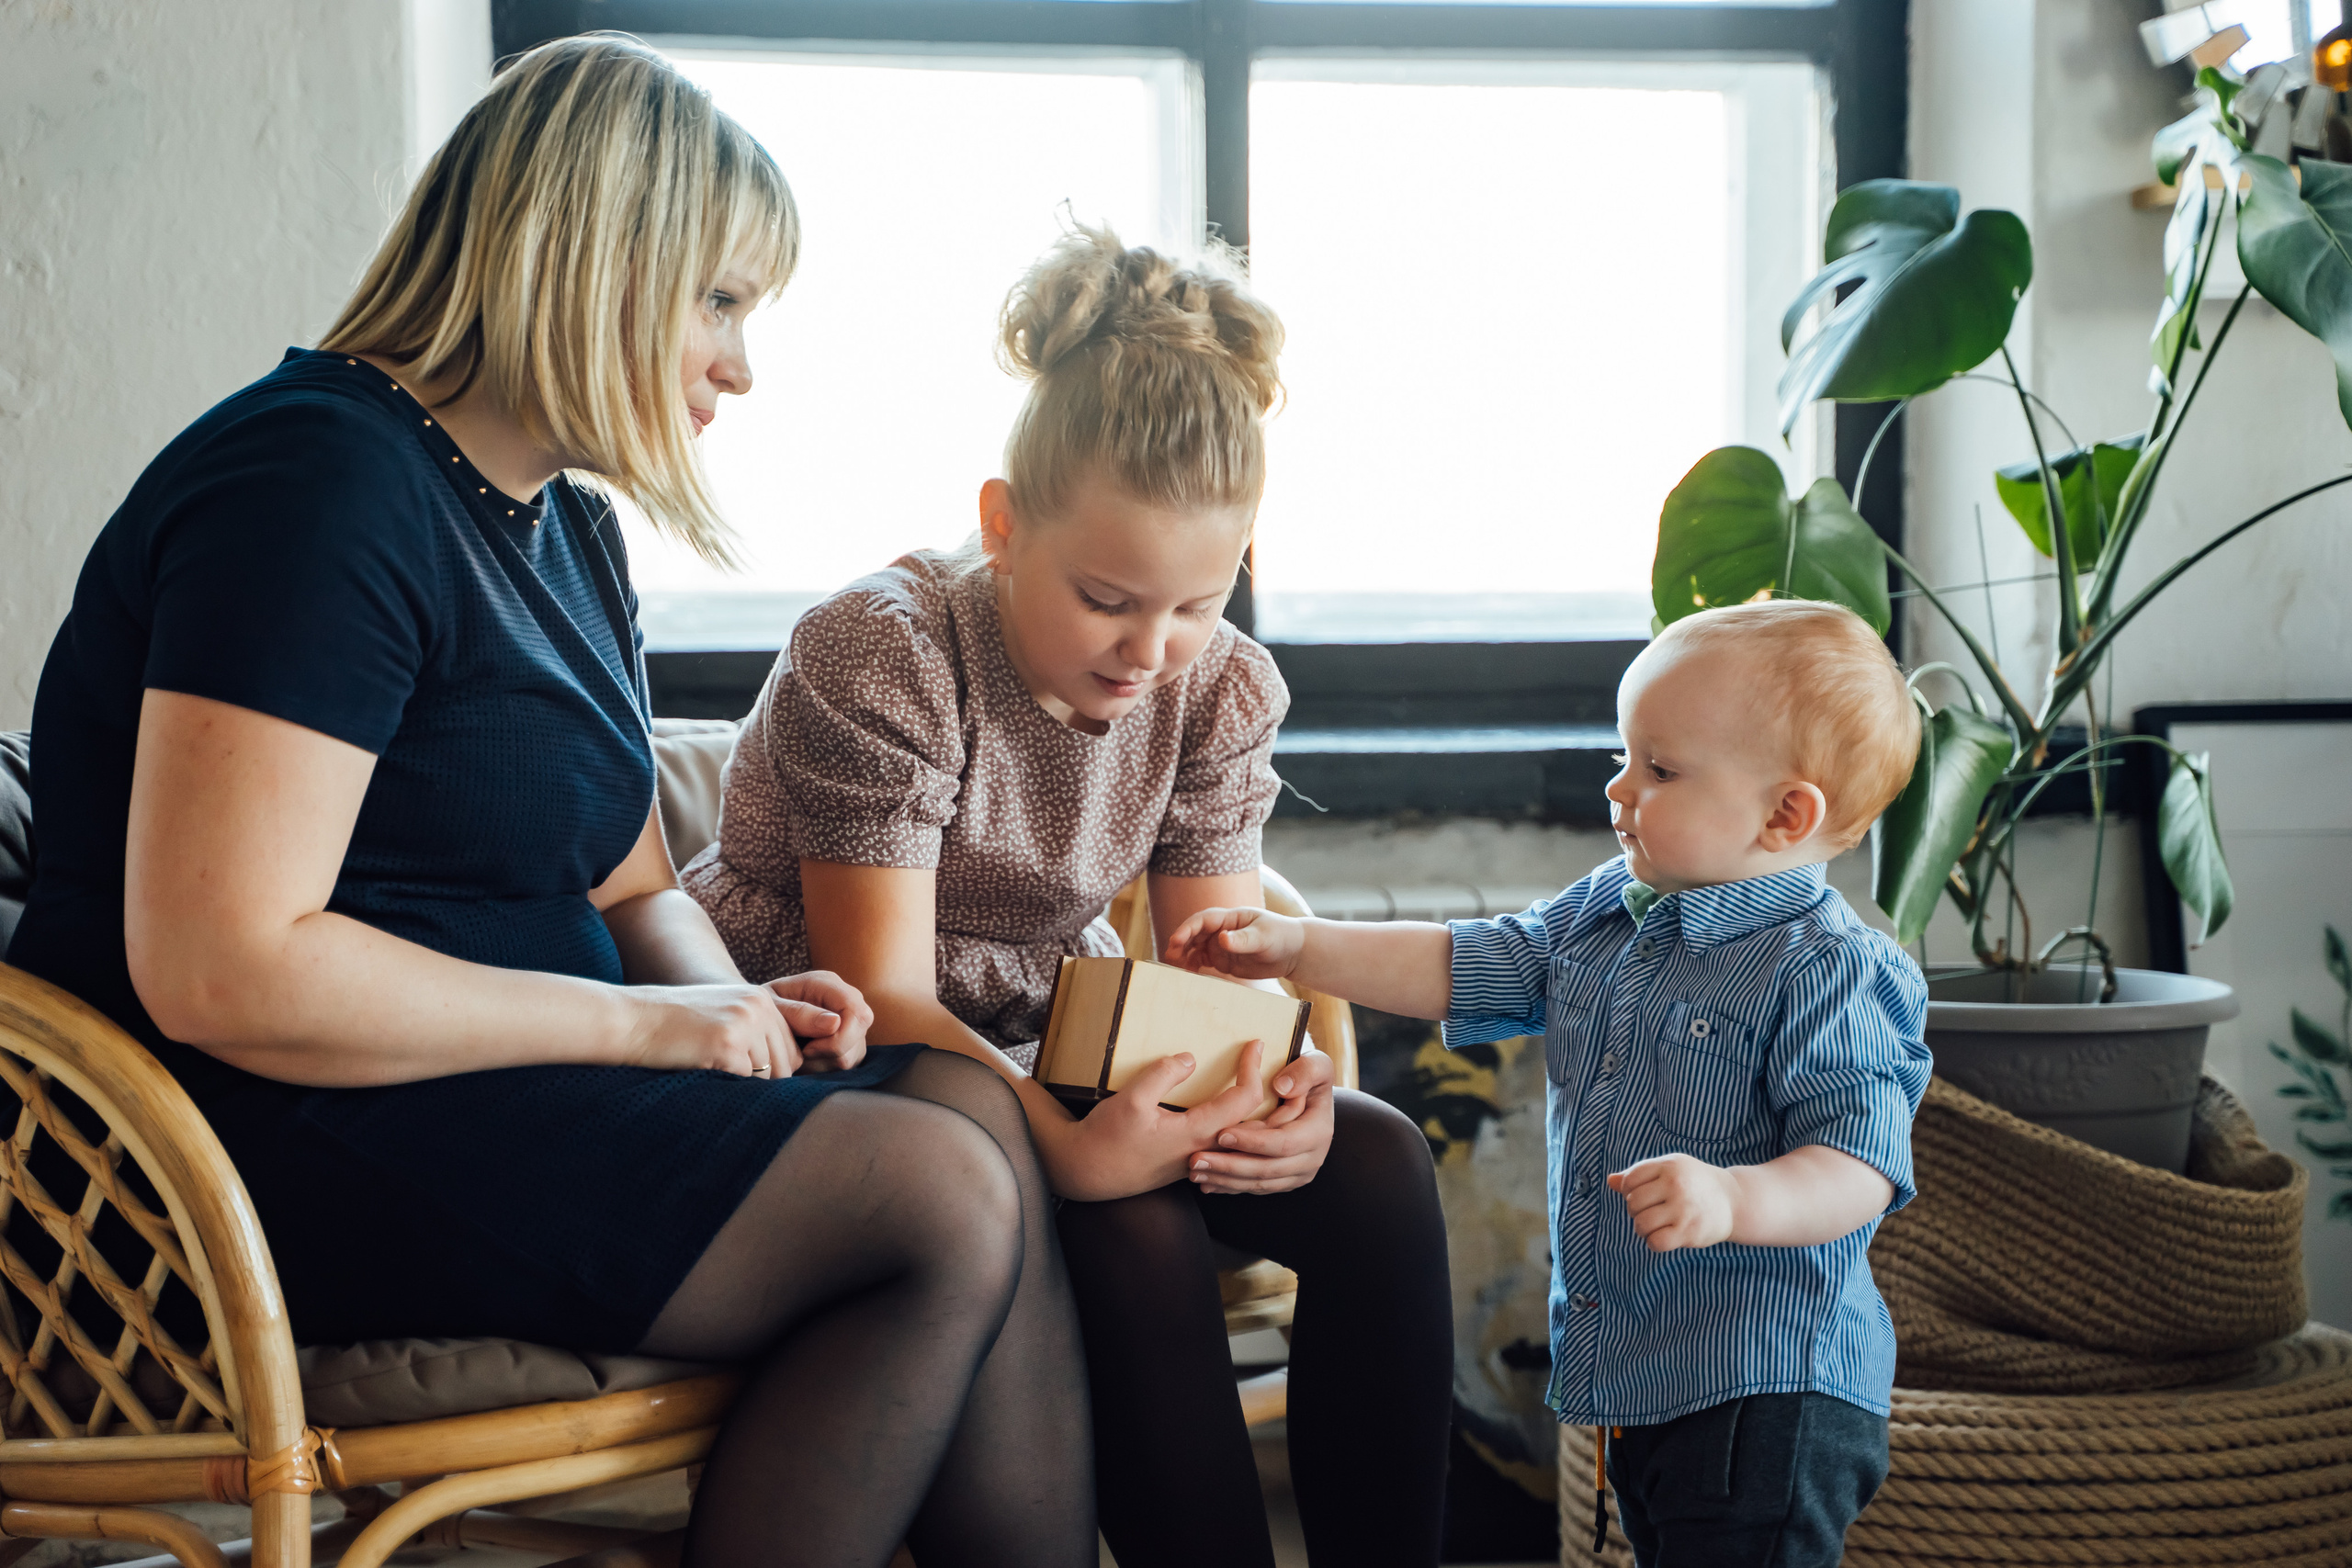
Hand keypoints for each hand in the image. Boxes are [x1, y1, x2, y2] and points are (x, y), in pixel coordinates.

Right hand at [624, 983, 801, 1077]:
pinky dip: (727, 1085)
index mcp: (762, 999)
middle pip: (786, 1066)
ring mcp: (745, 1024)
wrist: (634, 1020)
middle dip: (762, 1080)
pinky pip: (745, 1082)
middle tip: (725, 1072)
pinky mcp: (728, 1045)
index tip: (743, 1071)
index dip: (772, 1069)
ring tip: (710, 1065)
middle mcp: (759, 1007)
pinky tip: (703, 1069)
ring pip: (766, 1076)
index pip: (792, 1050)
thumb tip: (791, 1068)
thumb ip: (759, 1031)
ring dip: (741, 1083)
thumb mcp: (725, 1014)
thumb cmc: (676, 1024)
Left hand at [767, 970, 872, 1072]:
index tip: (807, 1049)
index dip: (838, 1038)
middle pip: (858, 1036)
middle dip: (829, 1053)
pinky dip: (824, 1068)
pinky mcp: (849, 1043)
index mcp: (828, 984)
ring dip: (823, 1063)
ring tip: (798, 1053)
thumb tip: (835, 1023)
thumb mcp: (771, 1007)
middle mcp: (846, 1001)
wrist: (753, 1016)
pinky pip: (846, 1065)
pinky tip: (805, 1058)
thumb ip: (800, 1013)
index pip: (856, 1012)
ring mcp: (850, 1023)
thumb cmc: (759, 1008)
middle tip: (800, 1052)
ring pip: (852, 1056)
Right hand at [1034, 1045, 1276, 1201]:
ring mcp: (1196, 1159)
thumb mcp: (1131, 1100)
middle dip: (1266, 1093)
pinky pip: (1223, 1143)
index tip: (1254, 1045)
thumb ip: (1163, 1075)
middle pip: (1253, 1123)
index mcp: (1196, 1134)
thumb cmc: (1106, 1138)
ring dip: (1254, 1110)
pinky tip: (1229, 1108)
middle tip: (1268, 1065)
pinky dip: (1236, 1123)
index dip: (1252, 1069)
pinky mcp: (1186, 1162)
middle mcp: (1204, 1150)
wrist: (1085, 1172)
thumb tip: (1190, 1058)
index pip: (1242, 1100)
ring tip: (1256, 1082)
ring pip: (1239, 1136)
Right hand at [1165, 906, 1305, 980]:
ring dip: (1183, 955)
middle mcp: (1222, 929)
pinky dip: (1192, 966)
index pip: (1203, 920)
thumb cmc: (1281, 936)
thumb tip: (1221, 938)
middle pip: (1194, 934)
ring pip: (1195, 948)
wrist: (1293, 952)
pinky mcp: (1223, 960)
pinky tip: (1186, 974)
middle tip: (1169, 956)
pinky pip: (1202, 962)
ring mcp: (1221, 945)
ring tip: (1174, 967)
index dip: (1187, 929)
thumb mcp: (1264, 937)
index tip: (1176, 940)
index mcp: (1231, 917)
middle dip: (1180, 943)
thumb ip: (1243, 939)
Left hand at [1187, 1046, 1335, 1194]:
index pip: (1283, 1142)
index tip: (1221, 1134)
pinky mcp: (1282, 1180)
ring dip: (1225, 1180)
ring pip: (1258, 1183)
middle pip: (1266, 1169)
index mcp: (1318, 1132)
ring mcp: (1297, 1173)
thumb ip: (1305, 1071)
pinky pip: (1255, 1187)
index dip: (1252, 1141)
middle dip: (1230, 1166)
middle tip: (1196, 1159)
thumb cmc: (1309, 1078)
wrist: (1311, 1097)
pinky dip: (1230, 1186)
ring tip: (1195, 1172)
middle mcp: (1311, 1158)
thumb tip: (1282, 1087)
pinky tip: (1207, 1183)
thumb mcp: (1317, 1065)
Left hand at [1609, 1154, 1736, 1250]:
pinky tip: (1662, 1237)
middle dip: (1635, 1211)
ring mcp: (1683, 1209)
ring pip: (1641, 1224)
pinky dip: (1653, 1242)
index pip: (1630, 1180)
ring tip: (1654, 1226)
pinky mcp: (1689, 1231)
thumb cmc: (1693, 1183)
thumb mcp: (1670, 1169)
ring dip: (1642, 1229)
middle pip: (1633, 1203)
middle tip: (1649, 1212)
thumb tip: (1610, 1181)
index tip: (1642, 1195)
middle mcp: (1676, 1185)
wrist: (1733, 1200)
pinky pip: (1655, 1242)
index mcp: (1669, 1166)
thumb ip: (1640, 1174)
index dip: (1629, 1191)